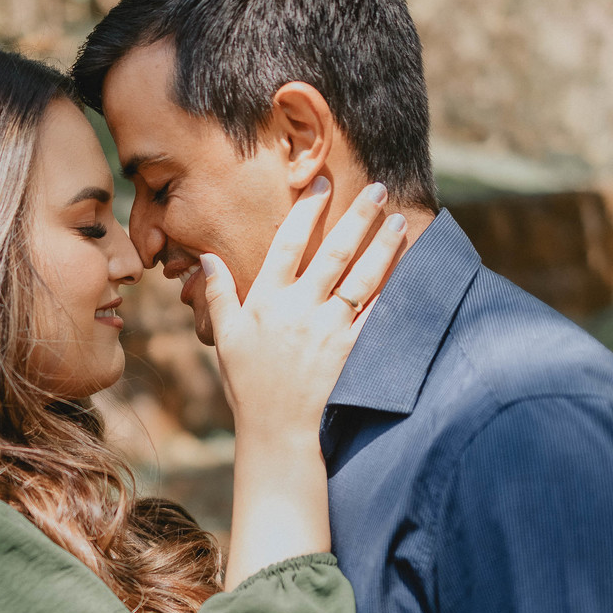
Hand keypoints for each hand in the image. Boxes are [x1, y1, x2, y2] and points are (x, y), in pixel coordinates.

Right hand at [204, 178, 405, 447]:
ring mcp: (329, 328)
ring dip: (382, 245)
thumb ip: (218, 294)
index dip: (306, 209)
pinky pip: (377, 313)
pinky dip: (393, 289)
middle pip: (334, 251)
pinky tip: (406, 269)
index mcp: (267, 299)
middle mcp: (300, 308)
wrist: (277, 431)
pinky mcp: (352, 349)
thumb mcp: (224, 337)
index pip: (289, 242)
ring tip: (397, 220)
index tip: (321, 181)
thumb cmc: (248, 384)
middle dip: (357, 215)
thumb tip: (206, 257)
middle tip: (376, 187)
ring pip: (362, 277)